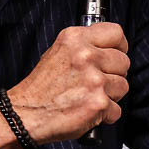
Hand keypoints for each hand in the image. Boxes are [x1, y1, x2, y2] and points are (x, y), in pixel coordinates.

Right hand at [7, 23, 129, 144]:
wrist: (25, 115)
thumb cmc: (40, 88)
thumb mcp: (56, 53)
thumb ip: (83, 46)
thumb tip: (108, 47)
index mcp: (75, 39)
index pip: (115, 32)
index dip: (119, 46)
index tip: (116, 53)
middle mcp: (85, 56)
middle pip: (123, 61)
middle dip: (114, 74)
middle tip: (97, 82)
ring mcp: (94, 80)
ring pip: (123, 86)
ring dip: (110, 96)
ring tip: (89, 97)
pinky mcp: (98, 103)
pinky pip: (117, 110)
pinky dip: (105, 115)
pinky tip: (87, 111)